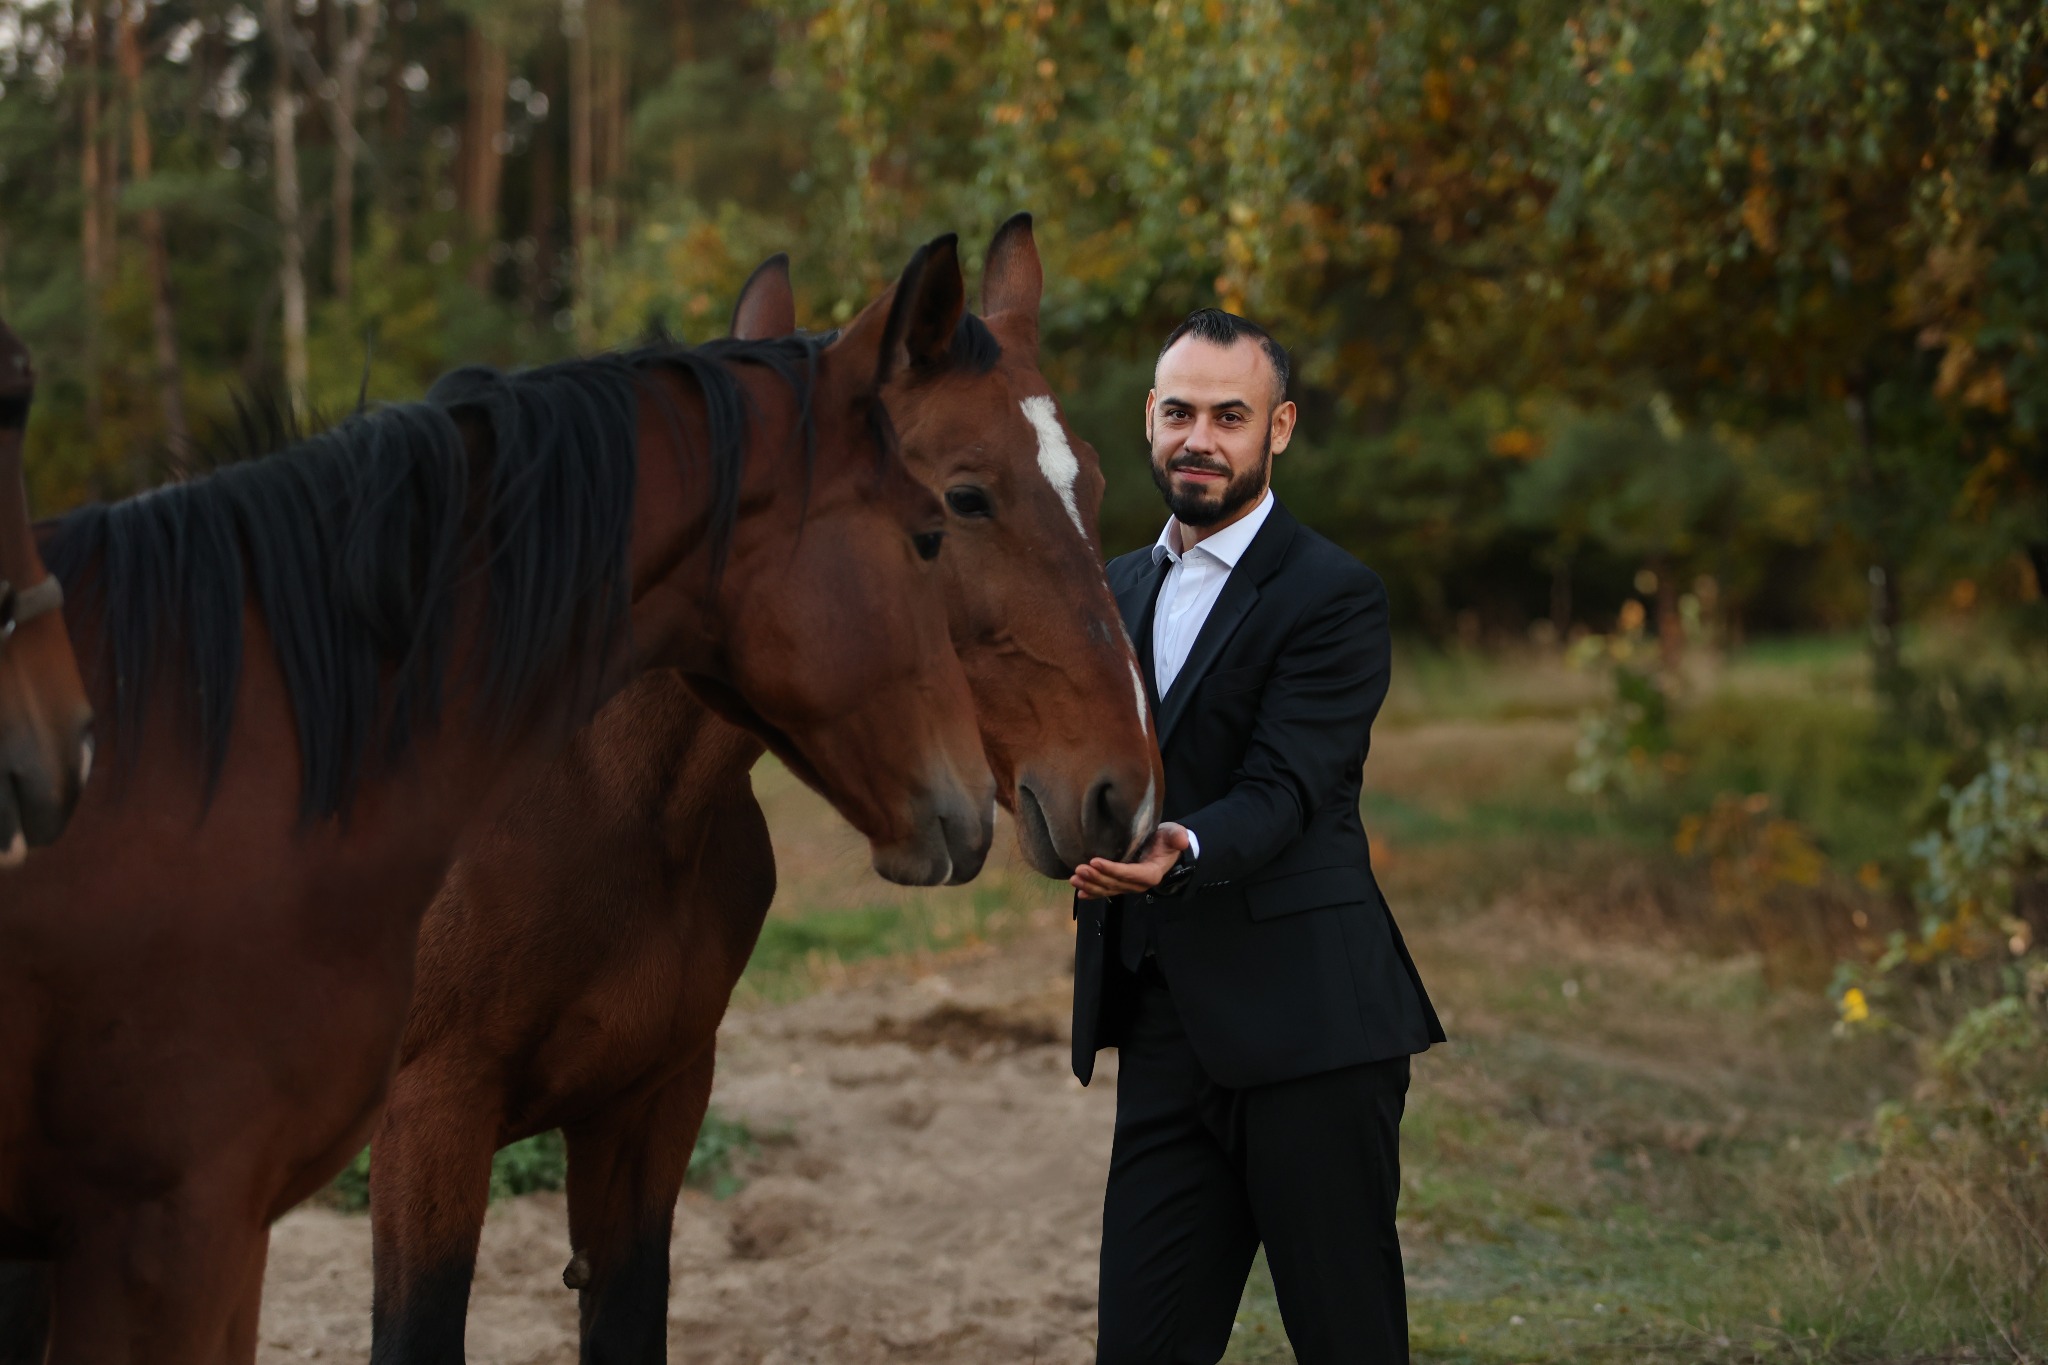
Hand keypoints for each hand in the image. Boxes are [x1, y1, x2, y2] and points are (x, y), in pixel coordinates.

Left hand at [1070, 822, 1190, 899]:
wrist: (1165, 849)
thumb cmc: (1167, 841)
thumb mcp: (1175, 835)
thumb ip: (1177, 837)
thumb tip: (1182, 840)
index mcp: (1151, 873)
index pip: (1130, 873)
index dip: (1112, 870)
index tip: (1095, 861)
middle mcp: (1138, 884)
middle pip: (1115, 884)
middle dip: (1096, 878)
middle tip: (1079, 869)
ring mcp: (1128, 886)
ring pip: (1108, 889)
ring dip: (1090, 885)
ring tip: (1074, 878)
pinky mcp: (1121, 885)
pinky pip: (1106, 891)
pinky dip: (1092, 893)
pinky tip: (1080, 892)